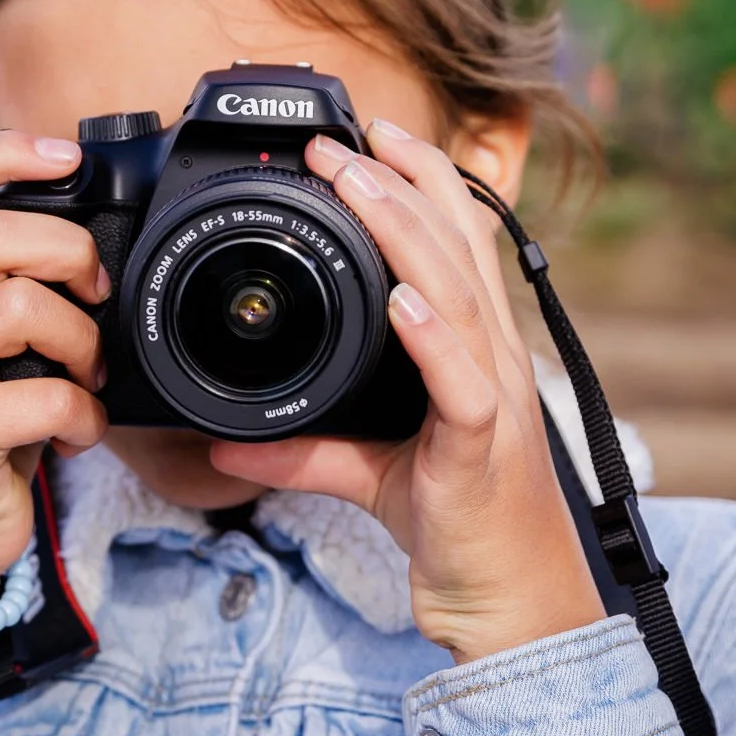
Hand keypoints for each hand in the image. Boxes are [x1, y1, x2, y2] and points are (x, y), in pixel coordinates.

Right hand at [0, 132, 111, 609]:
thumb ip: (22, 284)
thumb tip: (102, 239)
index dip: (3, 150)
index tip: (67, 157)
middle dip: (72, 256)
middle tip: (100, 295)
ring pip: (20, 308)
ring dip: (84, 342)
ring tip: (89, 376)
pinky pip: (43, 397)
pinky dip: (84, 416)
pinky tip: (78, 432)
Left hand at [209, 120, 604, 665]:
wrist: (510, 602)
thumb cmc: (458, 528)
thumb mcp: (369, 476)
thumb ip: (305, 451)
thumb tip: (226, 447)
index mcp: (472, 350)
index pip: (456, 243)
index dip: (422, 181)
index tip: (374, 133)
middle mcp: (491, 358)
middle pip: (456, 245)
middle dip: (401, 181)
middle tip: (345, 137)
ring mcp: (493, 396)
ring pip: (455, 294)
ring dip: (404, 232)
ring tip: (361, 184)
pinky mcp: (483, 446)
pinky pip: (462, 381)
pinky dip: (431, 337)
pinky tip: (403, 302)